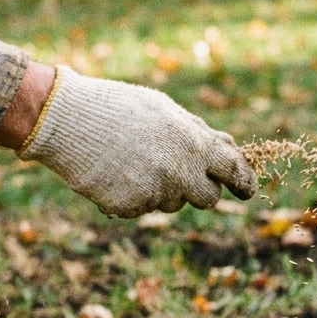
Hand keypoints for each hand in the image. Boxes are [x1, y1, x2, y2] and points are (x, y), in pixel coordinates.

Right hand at [17, 66, 255, 217]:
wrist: (67, 120)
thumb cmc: (119, 108)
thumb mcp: (165, 111)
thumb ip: (198, 133)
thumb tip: (229, 148)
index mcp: (193, 143)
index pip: (234, 170)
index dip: (245, 182)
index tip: (249, 191)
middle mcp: (180, 172)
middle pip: (208, 198)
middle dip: (200, 189)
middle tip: (181, 175)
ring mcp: (155, 193)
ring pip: (172, 203)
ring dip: (162, 189)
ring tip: (133, 160)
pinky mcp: (130, 208)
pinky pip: (143, 208)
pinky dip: (134, 196)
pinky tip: (115, 172)